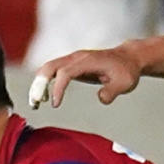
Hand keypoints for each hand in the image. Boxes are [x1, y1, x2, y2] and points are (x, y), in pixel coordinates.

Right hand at [28, 45, 143, 109]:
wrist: (129, 59)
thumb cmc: (126, 71)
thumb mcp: (125, 83)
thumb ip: (112, 91)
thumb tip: (100, 98)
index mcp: (88, 61)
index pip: (65, 72)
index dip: (58, 88)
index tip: (55, 105)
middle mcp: (77, 58)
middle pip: (50, 67)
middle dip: (39, 84)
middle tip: (35, 104)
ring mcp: (72, 60)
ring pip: (48, 69)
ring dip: (38, 85)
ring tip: (35, 104)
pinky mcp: (71, 65)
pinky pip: (52, 72)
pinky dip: (44, 83)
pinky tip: (43, 98)